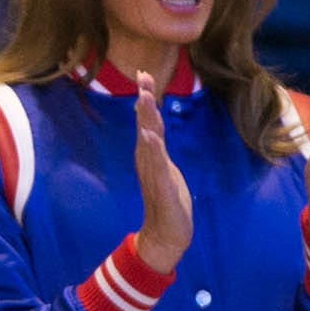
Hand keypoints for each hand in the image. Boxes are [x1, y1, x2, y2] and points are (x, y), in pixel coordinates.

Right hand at [130, 71, 192, 272]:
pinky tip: (148, 135)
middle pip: (146, 125)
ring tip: (143, 97)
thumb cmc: (167, 203)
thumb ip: (157, 150)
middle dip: (145, 99)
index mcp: (150, 155)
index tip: (143, 74)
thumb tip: (151, 128)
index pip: (148, 121)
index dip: (146, 98)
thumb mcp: (165, 170)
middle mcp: (148, 161)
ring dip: (146, 119)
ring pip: (149, 141)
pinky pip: (157, 166)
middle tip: (141, 75)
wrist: (165, 236)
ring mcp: (154, 174)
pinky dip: (152, 149)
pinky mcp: (162, 188)